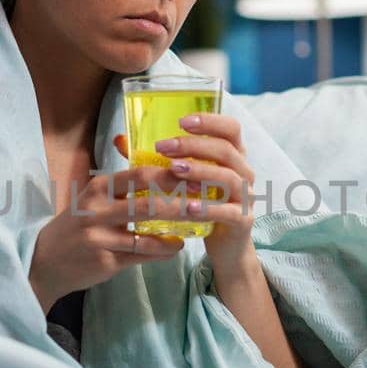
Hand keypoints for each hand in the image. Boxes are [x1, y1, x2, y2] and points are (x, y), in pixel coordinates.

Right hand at [27, 165, 187, 312]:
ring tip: (197, 225)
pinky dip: (162, 251)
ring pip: (146, 232)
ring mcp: (100, 237)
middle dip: (180, 202)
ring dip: (176, 229)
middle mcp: (97, 210)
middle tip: (205, 201)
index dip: (170, 174)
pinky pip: (141, 255)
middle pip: (146, 203)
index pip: (139, 175)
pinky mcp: (105, 261)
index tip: (195, 173)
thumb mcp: (94, 198)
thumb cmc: (77, 225)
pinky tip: (176, 247)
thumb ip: (124, 186)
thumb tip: (165, 172)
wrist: (45, 261)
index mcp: (98, 188)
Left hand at [114, 110, 257, 270]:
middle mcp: (244, 172)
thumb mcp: (185, 180)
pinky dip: (208, 208)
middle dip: (193, 146)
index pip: (230, 129)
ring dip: (200, 171)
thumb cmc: (202, 206)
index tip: (181, 121)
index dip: (210, 121)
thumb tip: (120, 141)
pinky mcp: (243, 220)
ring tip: (174, 170)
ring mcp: (246, 196)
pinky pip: (228, 211)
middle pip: (225, 150)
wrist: (226, 246)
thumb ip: (159, 159)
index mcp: (233, 156)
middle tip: (163, 147)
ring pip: (228, 178)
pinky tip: (189, 206)